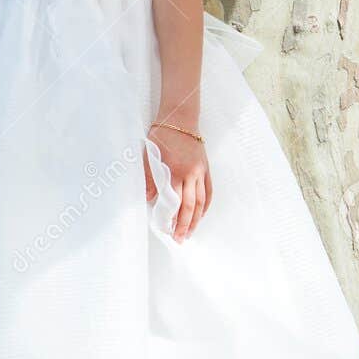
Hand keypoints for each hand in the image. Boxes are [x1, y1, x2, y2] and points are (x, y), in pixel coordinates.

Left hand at [143, 122, 211, 240]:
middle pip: (189, 205)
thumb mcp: (149, 154)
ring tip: (191, 233)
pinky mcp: (206, 168)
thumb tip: (150, 199)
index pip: (174, 201)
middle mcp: (190, 173)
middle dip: (184, 225)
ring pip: (201, 201)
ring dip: (196, 219)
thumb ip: (149, 177)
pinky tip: (201, 216)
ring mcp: (200, 171)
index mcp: (175, 170)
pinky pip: (209, 191)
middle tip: (180, 239)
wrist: (180, 119)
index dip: (171, 218)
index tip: (167, 230)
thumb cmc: (161, 135)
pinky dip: (205, 206)